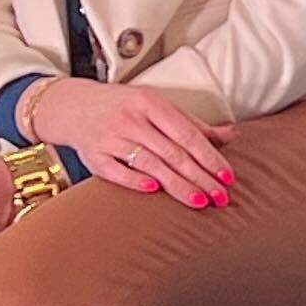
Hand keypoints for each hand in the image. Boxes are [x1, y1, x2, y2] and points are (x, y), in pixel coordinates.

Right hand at [20, 78, 233, 206]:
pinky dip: (135, 181)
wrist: (73, 106)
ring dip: (176, 185)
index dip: (210, 156)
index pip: (187, 133)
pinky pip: (116, 171)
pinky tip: (155, 191)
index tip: (227, 176)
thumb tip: (231, 135)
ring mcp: (110, 137)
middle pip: (172, 152)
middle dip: (200, 177)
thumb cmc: (124, 107)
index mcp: (151, 103)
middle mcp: (130, 119)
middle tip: (221, 197)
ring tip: (199, 201)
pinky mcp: (93, 156)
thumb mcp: (158, 107)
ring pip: (149, 163)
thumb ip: (193, 124)